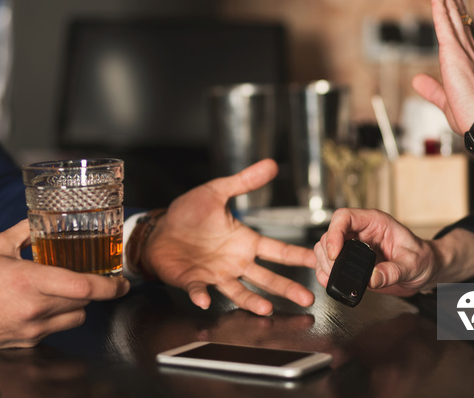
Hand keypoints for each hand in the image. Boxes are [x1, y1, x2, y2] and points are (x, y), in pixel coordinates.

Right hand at [0, 221, 129, 351]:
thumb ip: (27, 229)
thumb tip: (45, 216)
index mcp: (29, 280)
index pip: (82, 286)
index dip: (109, 286)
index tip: (122, 282)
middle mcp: (35, 307)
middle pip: (85, 300)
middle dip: (97, 289)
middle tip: (102, 279)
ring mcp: (33, 328)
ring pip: (77, 316)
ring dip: (81, 303)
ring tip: (70, 289)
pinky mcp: (29, 341)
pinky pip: (60, 328)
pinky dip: (63, 316)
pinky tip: (52, 304)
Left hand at [140, 159, 316, 315]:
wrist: (158, 231)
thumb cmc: (188, 214)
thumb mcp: (217, 192)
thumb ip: (244, 182)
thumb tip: (270, 165)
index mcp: (245, 241)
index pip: (277, 250)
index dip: (297, 255)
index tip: (316, 260)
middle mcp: (235, 262)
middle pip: (266, 277)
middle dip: (286, 288)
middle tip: (306, 299)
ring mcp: (216, 274)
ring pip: (240, 291)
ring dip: (252, 301)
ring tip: (267, 309)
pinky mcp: (194, 281)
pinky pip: (200, 290)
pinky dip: (202, 295)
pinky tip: (205, 299)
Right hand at [314, 208, 473, 296]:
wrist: (425, 271)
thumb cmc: (423, 259)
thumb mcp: (413, 264)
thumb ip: (394, 271)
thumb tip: (373, 278)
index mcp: (375, 222)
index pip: (344, 217)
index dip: (335, 233)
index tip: (335, 253)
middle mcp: (361, 232)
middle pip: (330, 234)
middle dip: (328, 254)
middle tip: (335, 272)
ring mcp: (354, 246)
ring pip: (325, 248)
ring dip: (324, 264)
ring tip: (333, 278)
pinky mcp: (351, 261)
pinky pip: (329, 262)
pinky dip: (324, 271)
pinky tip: (328, 280)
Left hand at [411, 0, 473, 135]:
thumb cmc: (472, 116)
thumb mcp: (444, 99)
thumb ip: (431, 89)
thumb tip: (416, 80)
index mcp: (464, 57)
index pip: (454, 24)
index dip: (448, 4)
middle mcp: (465, 47)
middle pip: (453, 9)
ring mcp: (461, 48)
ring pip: (449, 9)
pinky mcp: (455, 53)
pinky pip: (445, 22)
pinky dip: (440, 3)